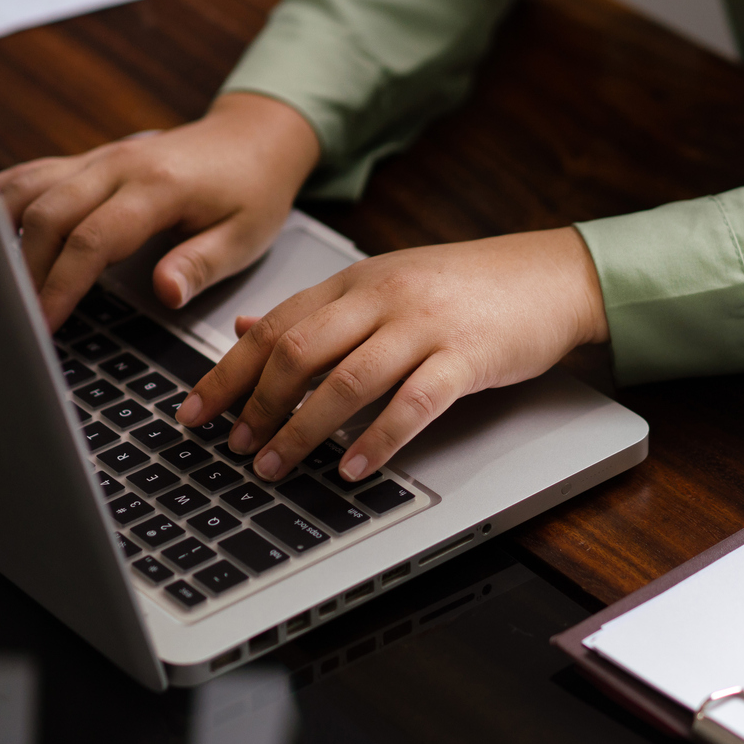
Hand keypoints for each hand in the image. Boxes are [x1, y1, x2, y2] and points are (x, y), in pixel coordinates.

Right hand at [0, 92, 320, 327]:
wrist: (255, 136)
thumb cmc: (252, 190)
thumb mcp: (246, 236)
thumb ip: (201, 264)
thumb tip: (165, 293)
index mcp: (159, 186)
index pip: (93, 239)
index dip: (62, 285)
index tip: (41, 324)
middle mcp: (119, 164)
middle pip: (47, 214)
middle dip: (23, 271)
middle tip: (11, 320)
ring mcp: (98, 158)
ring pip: (28, 189)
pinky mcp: (87, 160)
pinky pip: (31, 175)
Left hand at [175, 228, 610, 482]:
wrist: (552, 275)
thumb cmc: (467, 287)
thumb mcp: (383, 284)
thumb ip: (317, 309)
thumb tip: (246, 327)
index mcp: (355, 282)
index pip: (273, 327)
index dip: (225, 374)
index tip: (191, 414)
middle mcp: (382, 298)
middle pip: (299, 351)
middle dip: (255, 405)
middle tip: (233, 448)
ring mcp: (425, 326)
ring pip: (347, 379)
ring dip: (302, 430)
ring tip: (275, 467)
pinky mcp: (467, 356)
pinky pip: (414, 402)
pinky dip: (377, 439)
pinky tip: (352, 468)